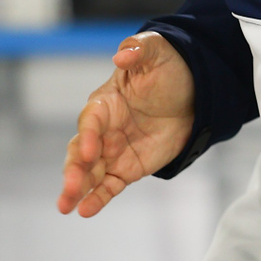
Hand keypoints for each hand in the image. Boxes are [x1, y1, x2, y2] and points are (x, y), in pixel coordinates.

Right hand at [57, 32, 197, 217]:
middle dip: (74, 170)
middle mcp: (102, 130)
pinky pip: (108, 186)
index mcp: (104, 103)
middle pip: (80, 152)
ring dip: (77, 189)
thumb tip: (122, 54)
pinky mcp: (127, 169)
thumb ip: (138, 50)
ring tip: (67, 205)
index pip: (89, 121)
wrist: (193, 92)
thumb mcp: (155, 52)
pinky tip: (85, 211)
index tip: (88, 151)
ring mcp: (113, 151)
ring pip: (90, 173)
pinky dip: (97, 198)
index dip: (86, 136)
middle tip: (70, 188)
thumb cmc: (167, 68)